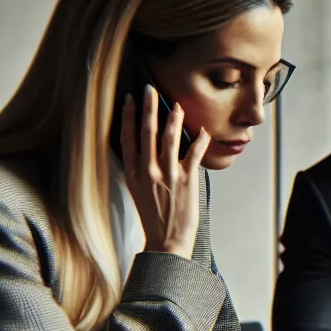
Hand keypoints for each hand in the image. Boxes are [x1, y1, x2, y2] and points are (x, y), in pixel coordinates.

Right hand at [119, 86, 211, 258]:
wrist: (166, 241)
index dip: (127, 117)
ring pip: (169, 139)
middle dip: (148, 108)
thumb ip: (141, 169)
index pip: (127, 139)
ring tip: (177, 104)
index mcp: (132, 174)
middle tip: (150, 89)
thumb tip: (145, 148)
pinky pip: (194, 154)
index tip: (129, 99)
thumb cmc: (154, 216)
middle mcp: (147, 172)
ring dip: (174, 119)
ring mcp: (167, 175)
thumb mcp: (138, 191)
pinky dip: (200, 141)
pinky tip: (204, 131)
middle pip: (146, 133)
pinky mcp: (186, 180)